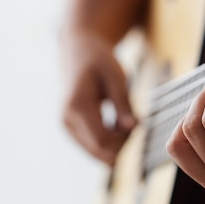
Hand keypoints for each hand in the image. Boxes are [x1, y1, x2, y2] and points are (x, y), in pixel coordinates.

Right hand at [61, 33, 136, 164]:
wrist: (77, 50)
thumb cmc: (98, 60)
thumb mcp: (115, 77)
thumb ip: (123, 104)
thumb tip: (133, 128)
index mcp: (76, 106)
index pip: (102, 141)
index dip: (124, 139)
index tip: (137, 122)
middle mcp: (67, 121)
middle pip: (99, 151)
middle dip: (121, 142)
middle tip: (133, 121)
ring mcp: (66, 127)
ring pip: (96, 153)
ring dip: (115, 142)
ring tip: (124, 119)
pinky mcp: (70, 129)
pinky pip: (92, 146)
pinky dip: (108, 140)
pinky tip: (115, 123)